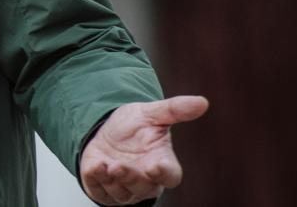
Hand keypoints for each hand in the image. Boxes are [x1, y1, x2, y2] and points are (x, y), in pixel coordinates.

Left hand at [79, 95, 207, 204]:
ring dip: (112, 181)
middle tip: (119, 166)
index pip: (170, 176)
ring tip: (106, 165)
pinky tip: (94, 167)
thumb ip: (175, 109)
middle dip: (131, 178)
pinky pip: (101, 193)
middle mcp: (146, 180)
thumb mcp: (151, 113)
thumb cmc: (132, 127)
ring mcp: (125, 187)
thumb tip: (202, 102)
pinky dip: (96, 181)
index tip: (155, 166)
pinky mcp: (105, 190)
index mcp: (161, 162)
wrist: (104, 129)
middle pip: (144, 188)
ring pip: (123, 194)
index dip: (164, 174)